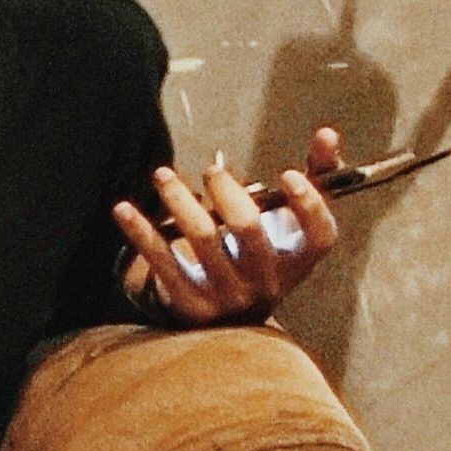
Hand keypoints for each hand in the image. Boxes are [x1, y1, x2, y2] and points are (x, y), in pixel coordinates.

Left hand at [114, 128, 346, 326]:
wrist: (231, 318)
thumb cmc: (265, 252)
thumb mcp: (291, 223)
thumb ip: (314, 177)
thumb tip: (328, 133)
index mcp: (298, 261)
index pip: (319, 237)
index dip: (308, 205)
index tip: (287, 173)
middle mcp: (268, 283)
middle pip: (249, 231)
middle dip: (228, 192)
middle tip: (211, 170)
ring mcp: (229, 296)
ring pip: (202, 241)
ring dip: (179, 201)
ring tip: (161, 174)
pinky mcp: (191, 306)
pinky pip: (163, 264)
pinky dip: (142, 232)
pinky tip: (122, 208)